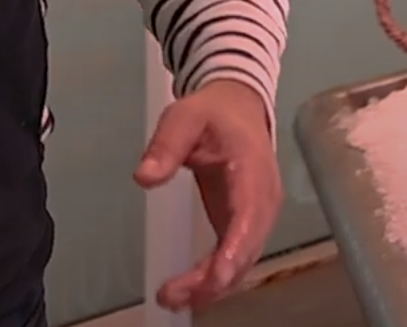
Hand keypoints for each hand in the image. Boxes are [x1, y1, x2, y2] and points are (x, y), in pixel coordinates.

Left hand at [134, 79, 282, 311]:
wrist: (238, 107)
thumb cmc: (212, 112)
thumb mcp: (184, 117)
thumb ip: (166, 146)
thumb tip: (144, 178)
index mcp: (252, 171)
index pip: (248, 217)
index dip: (235, 249)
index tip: (216, 276)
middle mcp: (262, 201)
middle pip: (245, 249)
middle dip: (214, 279)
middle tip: (173, 296)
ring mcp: (256, 215)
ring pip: (242, 260)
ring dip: (212, 285)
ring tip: (173, 299)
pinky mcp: (244, 222)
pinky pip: (235, 256)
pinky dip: (215, 277)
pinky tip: (190, 292)